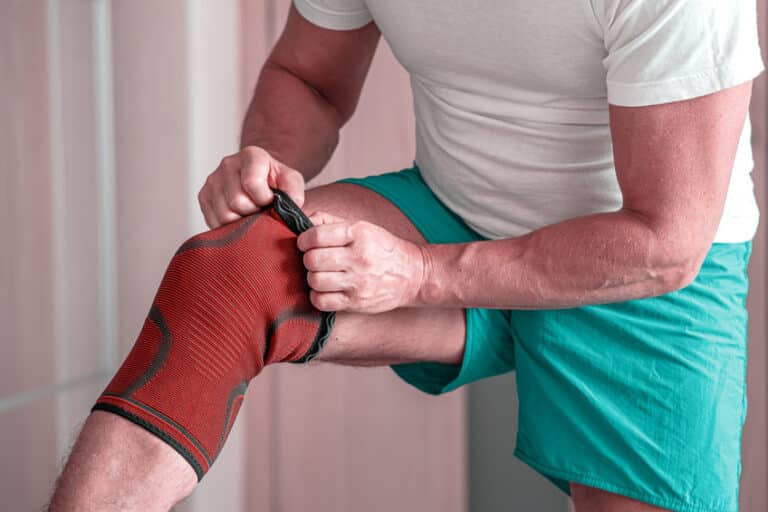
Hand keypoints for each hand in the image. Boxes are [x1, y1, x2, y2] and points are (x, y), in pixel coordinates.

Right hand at [198, 146, 304, 228]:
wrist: (260, 183)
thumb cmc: (276, 183)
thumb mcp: (291, 182)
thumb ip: (294, 191)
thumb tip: (291, 204)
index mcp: (252, 155)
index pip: (251, 183)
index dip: (264, 199)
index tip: (270, 200)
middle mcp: (228, 164)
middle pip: (237, 202)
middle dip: (252, 212)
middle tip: (260, 209)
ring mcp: (213, 180)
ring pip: (225, 215)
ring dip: (241, 221)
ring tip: (249, 213)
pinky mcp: (203, 196)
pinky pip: (214, 222)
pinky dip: (229, 226)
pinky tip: (238, 218)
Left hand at [297, 212, 425, 313]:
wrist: (413, 275)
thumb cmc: (382, 249)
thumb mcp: (362, 227)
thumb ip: (329, 222)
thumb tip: (300, 219)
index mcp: (358, 233)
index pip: (316, 236)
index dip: (303, 240)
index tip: (305, 243)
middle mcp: (358, 257)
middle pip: (312, 260)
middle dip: (308, 260)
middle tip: (314, 260)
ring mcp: (358, 282)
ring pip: (314, 281)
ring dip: (312, 278)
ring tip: (321, 275)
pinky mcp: (356, 302)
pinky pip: (322, 301)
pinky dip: (317, 296)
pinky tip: (325, 290)